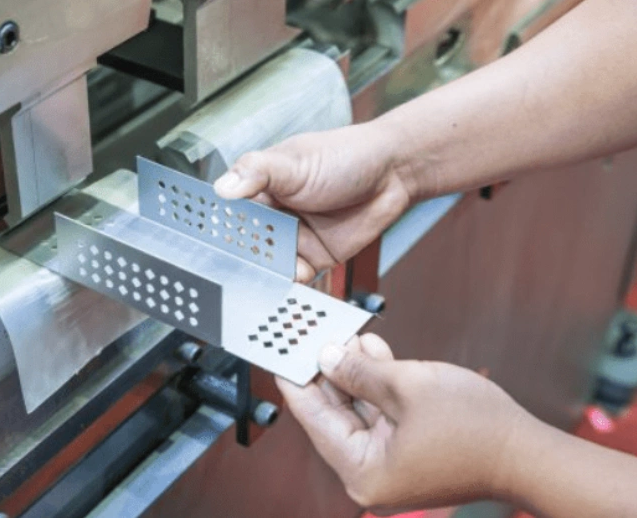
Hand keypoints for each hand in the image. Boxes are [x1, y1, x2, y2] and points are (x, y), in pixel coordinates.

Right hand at [213, 125, 414, 282]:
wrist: (393, 173)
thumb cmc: (345, 155)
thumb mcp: (294, 161)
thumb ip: (257, 172)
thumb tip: (223, 187)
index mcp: (260, 186)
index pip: (228, 209)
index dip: (216, 225)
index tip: (204, 240)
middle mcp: (272, 214)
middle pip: (243, 242)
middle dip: (236, 256)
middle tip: (226, 268)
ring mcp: (292, 238)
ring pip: (265, 263)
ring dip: (259, 273)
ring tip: (251, 282)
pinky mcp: (313, 258)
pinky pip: (293, 278)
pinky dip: (287, 285)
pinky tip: (283, 285)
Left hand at [277, 334, 533, 513]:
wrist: (529, 452)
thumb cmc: (475, 429)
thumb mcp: (406, 386)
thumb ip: (359, 372)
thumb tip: (327, 358)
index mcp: (363, 471)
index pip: (313, 419)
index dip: (295, 380)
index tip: (279, 353)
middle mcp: (371, 473)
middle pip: (334, 413)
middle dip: (327, 370)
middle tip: (312, 336)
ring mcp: (390, 463)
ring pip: (359, 409)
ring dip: (354, 371)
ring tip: (344, 336)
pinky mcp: (408, 450)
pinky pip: (381, 413)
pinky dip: (376, 384)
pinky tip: (370, 351)